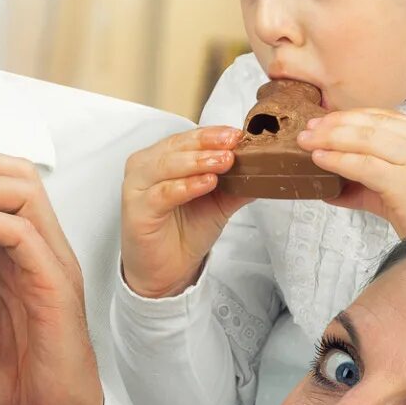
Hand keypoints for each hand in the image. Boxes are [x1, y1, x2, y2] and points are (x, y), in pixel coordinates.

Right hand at [120, 126, 248, 298]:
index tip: (237, 135)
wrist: (168, 270)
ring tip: (224, 162)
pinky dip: (185, 186)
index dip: (211, 134)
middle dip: (206, 143)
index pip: (187, 138)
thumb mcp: (218, 201)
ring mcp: (137, 188)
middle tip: (233, 144)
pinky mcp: (136, 211)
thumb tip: (268, 166)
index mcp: (162, 158)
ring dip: (197, 162)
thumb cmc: (186, 230)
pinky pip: (161, 194)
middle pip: (175, 147)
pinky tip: (207, 183)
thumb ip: (237, 182)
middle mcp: (145, 168)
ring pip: (166, 166)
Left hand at [298, 109, 405, 235]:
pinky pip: (365, 165)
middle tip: (310, 128)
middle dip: (338, 123)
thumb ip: (370, 184)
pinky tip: (319, 159)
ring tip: (307, 141)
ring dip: (332, 138)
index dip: (355, 116)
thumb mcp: (403, 193)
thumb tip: (329, 187)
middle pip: (376, 124)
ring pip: (368, 139)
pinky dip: (338, 160)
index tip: (328, 120)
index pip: (390, 118)